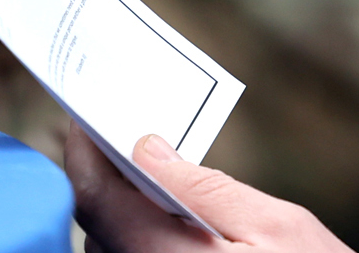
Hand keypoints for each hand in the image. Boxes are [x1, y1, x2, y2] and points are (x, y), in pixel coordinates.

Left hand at [67, 128, 352, 252]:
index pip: (98, 203)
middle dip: (106, 179)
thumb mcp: (276, 225)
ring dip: (120, 211)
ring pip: (110, 250)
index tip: (84, 118)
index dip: (83, 156)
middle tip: (120, 135)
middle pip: (97, 228)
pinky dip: (137, 235)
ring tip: (146, 173)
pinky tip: (168, 217)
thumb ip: (207, 188)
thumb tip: (149, 149)